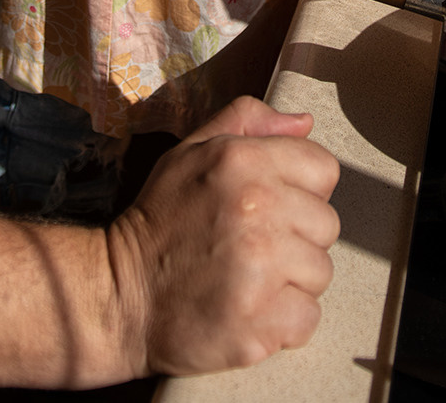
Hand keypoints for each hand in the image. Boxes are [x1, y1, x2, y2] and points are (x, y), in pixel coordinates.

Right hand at [105, 97, 340, 376]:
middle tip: (251, 248)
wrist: (119, 298)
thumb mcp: (189, 154)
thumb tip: (303, 122)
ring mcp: (261, 270)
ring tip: (248, 280)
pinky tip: (249, 312)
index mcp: (243, 162)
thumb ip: (246, 123)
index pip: (323, 169)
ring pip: (320, 272)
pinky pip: (307, 317)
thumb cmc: (159, 225)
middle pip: (326, 224)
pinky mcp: (261, 323)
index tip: (270, 208)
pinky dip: (284, 322)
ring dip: (291, 281)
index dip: (300, 190)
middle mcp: (258, 210)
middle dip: (296, 238)